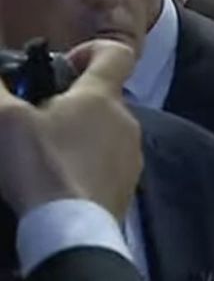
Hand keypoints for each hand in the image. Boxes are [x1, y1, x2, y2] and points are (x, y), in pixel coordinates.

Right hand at [0, 39, 140, 218]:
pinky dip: (85, 163)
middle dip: (70, 101)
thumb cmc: (41, 165)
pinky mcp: (128, 186)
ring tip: (42, 151)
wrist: (71, 230)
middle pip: (103, 98)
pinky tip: (58, 178)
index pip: (116, 54)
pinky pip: (106, 163)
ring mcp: (132, 157)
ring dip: (77, 134)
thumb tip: (0, 77)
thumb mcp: (5, 119)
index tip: (63, 65)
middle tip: (34, 115)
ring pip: (105, 132)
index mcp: (103, 98)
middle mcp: (127, 122)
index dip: (90, 50)